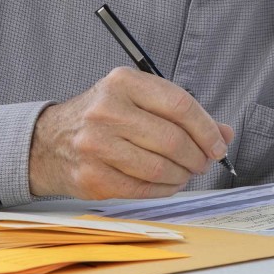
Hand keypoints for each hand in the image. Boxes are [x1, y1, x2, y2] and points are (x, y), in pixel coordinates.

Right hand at [29, 67, 233, 199]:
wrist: (50, 142)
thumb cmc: (103, 118)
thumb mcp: (138, 100)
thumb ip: (182, 113)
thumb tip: (224, 133)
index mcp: (123, 82)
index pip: (179, 105)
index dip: (206, 129)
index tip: (218, 144)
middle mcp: (107, 110)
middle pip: (172, 140)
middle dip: (197, 156)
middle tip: (202, 162)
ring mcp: (96, 144)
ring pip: (160, 168)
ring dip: (182, 176)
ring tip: (185, 173)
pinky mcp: (92, 176)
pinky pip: (142, 189)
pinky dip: (164, 190)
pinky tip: (167, 184)